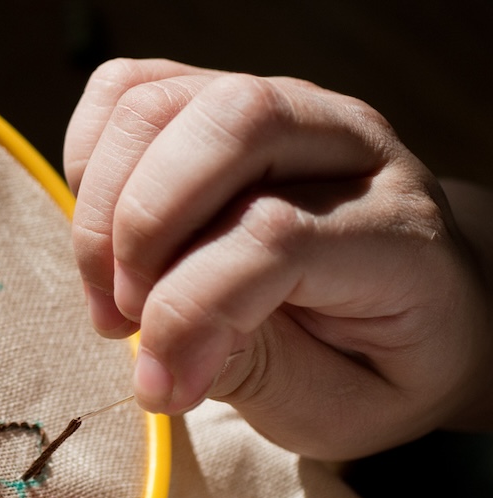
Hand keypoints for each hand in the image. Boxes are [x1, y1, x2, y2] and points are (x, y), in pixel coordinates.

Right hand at [66, 58, 492, 458]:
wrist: (409, 317)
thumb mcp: (333, 406)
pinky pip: (128, 90)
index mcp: (398, 233)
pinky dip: (89, 161)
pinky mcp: (220, 97)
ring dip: (104, 206)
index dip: (190, 315)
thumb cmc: (370, 371)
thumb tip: (153, 352)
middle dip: (142, 231)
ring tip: (109, 291)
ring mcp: (281, 107)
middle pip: (232, 124)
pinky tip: (103, 238)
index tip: (161, 389)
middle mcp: (350, 143)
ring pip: (162, 100)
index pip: (275, 235)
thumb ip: (249, 368)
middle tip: (125, 318)